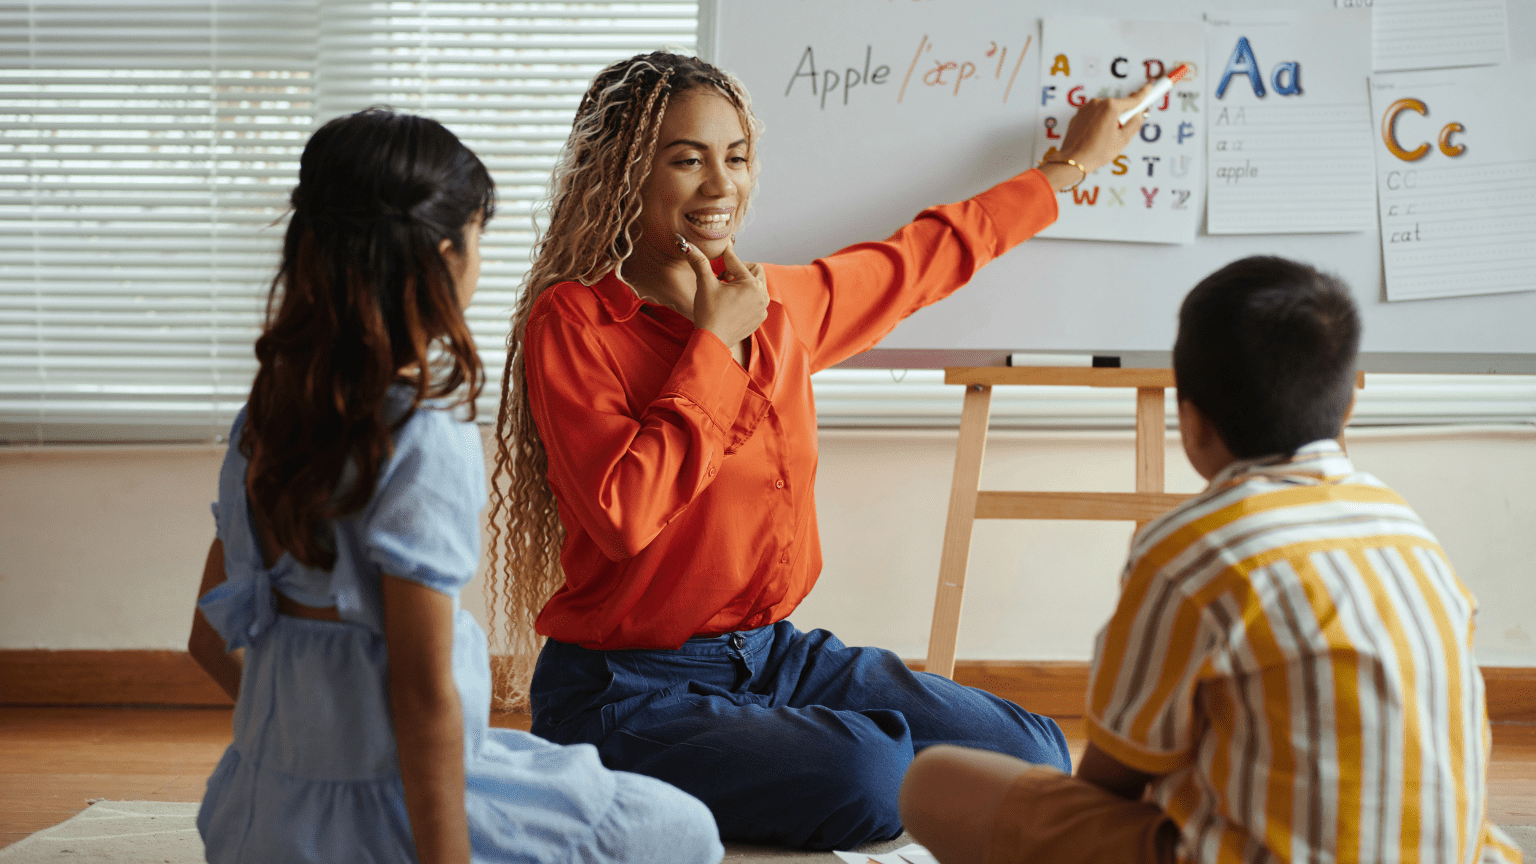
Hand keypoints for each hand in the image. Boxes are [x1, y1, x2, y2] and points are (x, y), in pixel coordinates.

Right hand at [683, 235, 767, 351]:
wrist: (712, 341)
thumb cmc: (709, 313)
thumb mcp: (704, 284)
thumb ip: (699, 262)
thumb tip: (687, 245)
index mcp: (751, 284)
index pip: (736, 261)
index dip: (725, 254)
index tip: (721, 247)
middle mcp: (762, 295)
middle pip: (755, 270)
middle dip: (739, 269)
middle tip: (723, 276)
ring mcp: (762, 308)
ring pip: (756, 285)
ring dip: (743, 282)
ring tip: (726, 288)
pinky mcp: (759, 318)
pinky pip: (756, 300)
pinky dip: (746, 297)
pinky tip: (730, 302)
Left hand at [1052, 79, 1157, 174]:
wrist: (1073, 161)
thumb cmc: (1097, 152)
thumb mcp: (1123, 139)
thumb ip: (1134, 123)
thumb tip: (1137, 114)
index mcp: (1110, 106)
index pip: (1132, 99)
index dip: (1143, 94)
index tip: (1149, 87)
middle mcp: (1097, 103)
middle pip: (1117, 107)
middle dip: (1121, 118)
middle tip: (1117, 135)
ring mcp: (1085, 108)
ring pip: (1104, 112)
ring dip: (1108, 122)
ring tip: (1103, 140)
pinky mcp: (1078, 115)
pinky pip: (1093, 117)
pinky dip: (1097, 125)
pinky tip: (1094, 138)